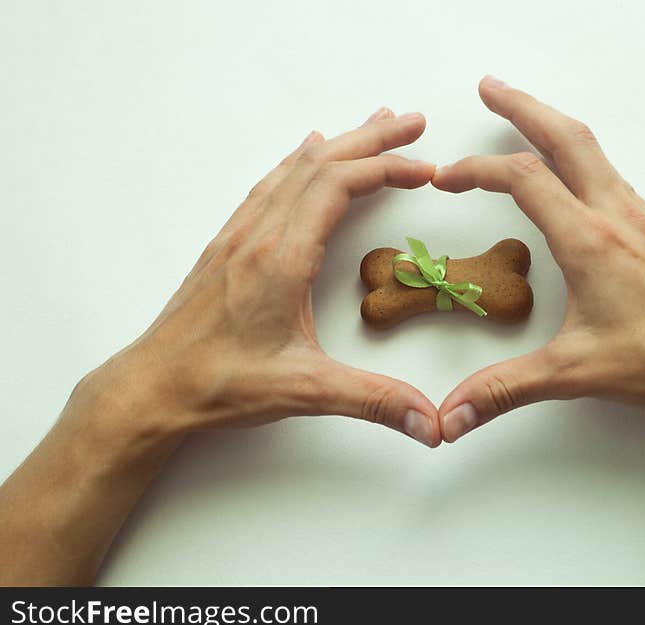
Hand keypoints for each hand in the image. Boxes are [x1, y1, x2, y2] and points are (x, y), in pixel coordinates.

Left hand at [83, 108, 440, 446]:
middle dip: (372, 139)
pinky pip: (268, 186)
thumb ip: (374, 401)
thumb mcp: (305, 391)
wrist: (151, 388)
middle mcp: (258, 235)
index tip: (426, 168)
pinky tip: (304, 154)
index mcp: (280, 258)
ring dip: (339, 144)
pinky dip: (298, 163)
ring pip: (293, 170)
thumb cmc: (218, 384)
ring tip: (373, 125)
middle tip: (413, 122)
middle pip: (320, 164)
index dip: (387, 168)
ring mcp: (239, 236)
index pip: (338, 187)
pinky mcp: (228, 246)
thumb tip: (433, 422)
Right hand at [432, 76, 644, 441]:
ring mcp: (644, 219)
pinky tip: (577, 181)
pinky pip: (616, 178)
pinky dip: (584, 161)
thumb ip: (503, 391)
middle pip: (566, 137)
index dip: (476, 170)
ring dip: (555, 129)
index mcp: (590, 241)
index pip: (523, 180)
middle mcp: (618, 217)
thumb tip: (448, 417)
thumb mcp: (572, 373)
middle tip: (490, 88)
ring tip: (528, 122)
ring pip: (595, 153)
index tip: (445, 178)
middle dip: (522, 107)